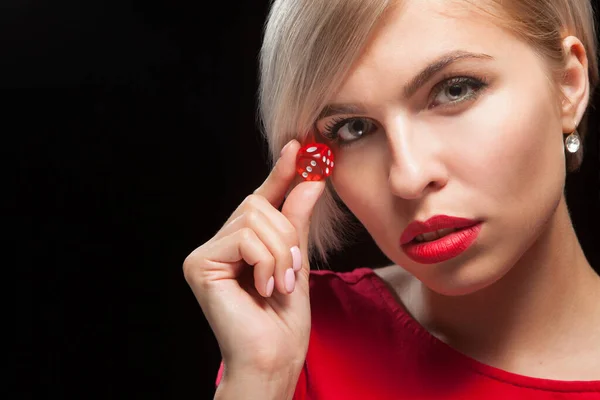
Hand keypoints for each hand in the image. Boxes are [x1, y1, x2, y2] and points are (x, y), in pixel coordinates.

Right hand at [183, 139, 324, 376]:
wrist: (272, 359)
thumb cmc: (283, 320)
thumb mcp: (297, 260)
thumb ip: (297, 220)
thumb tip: (310, 178)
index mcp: (238, 244)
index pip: (260, 200)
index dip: (279, 174)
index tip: (298, 146)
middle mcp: (216, 245)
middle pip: (256, 205)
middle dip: (286, 235)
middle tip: (292, 272)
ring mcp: (204, 254)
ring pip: (253, 219)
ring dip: (280, 253)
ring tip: (279, 286)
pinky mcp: (198, 264)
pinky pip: (244, 238)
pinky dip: (266, 262)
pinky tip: (263, 289)